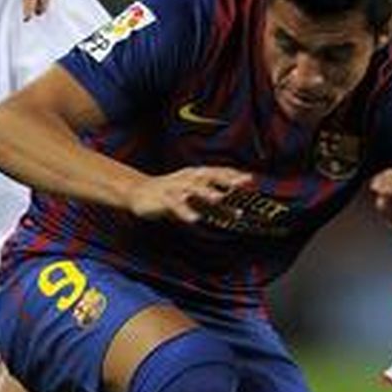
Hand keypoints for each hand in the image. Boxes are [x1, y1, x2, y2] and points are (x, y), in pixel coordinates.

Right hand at [130, 167, 254, 223]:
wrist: (139, 192)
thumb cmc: (173, 195)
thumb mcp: (196, 200)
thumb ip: (217, 206)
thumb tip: (240, 214)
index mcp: (197, 175)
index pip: (219, 172)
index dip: (235, 175)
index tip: (252, 180)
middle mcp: (188, 178)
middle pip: (209, 176)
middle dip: (225, 179)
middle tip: (242, 184)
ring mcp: (175, 187)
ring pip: (192, 188)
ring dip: (206, 192)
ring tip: (219, 198)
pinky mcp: (163, 198)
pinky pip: (174, 205)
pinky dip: (185, 211)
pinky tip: (194, 219)